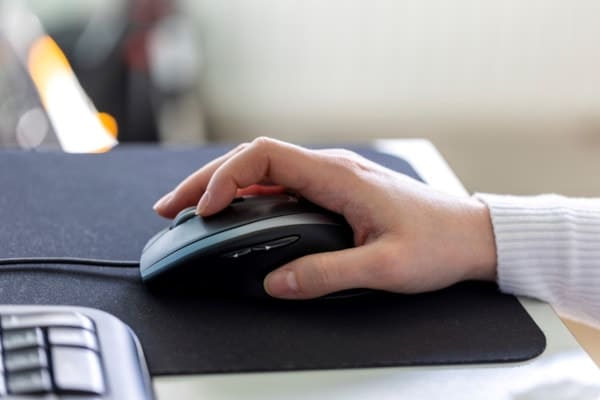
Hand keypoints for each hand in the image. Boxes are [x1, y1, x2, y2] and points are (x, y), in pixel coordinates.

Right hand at [154, 137, 496, 298]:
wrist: (470, 233)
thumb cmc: (438, 242)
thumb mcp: (385, 267)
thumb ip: (328, 274)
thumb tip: (277, 282)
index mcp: (338, 176)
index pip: (265, 156)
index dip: (226, 177)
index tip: (205, 209)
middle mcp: (330, 169)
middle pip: (253, 159)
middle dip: (206, 180)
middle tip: (172, 209)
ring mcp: (330, 179)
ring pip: (262, 171)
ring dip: (223, 186)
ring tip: (191, 211)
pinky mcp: (333, 192)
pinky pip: (279, 185)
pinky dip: (247, 196)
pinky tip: (232, 212)